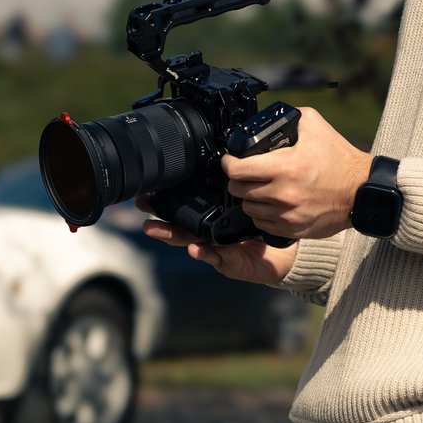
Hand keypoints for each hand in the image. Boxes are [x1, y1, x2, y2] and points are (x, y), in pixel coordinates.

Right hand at [135, 195, 297, 284]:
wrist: (281, 255)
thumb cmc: (263, 228)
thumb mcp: (250, 206)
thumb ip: (240, 190)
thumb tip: (232, 160)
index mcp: (212, 217)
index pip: (186, 206)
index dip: (166, 199)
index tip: (148, 188)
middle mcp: (208, 233)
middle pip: (177, 223)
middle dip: (157, 213)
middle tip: (141, 204)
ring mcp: (214, 248)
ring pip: (187, 240)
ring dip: (170, 234)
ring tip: (153, 228)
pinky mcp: (226, 261)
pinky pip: (213, 256)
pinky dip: (203, 253)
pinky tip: (194, 248)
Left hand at [222, 105, 371, 239]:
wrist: (362, 192)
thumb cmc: (340, 160)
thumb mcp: (315, 125)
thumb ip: (290, 116)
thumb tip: (269, 120)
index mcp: (285, 167)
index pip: (238, 170)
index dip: (229, 162)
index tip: (231, 159)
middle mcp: (283, 194)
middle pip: (238, 190)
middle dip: (238, 179)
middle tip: (246, 172)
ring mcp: (287, 215)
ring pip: (248, 208)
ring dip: (249, 197)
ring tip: (260, 187)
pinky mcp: (292, 230)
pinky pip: (262, 224)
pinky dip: (262, 214)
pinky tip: (271, 203)